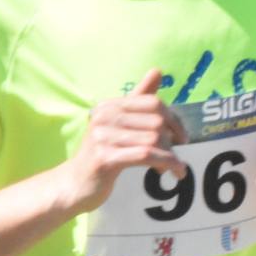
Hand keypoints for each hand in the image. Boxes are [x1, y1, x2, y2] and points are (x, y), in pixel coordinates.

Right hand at [61, 68, 188, 213]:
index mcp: (109, 106)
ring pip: (153, 139)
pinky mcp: (104, 158)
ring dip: (171, 156)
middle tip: (174, 155)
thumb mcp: (118, 124)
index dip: (173, 119)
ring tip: (175, 168)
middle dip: (171, 140)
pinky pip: (146, 155)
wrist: (75, 184)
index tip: (181, 137)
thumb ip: (138, 98)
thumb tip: (157, 70)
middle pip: (156, 121)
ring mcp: (102, 137)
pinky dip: (167, 163)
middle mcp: (104, 117)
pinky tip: (175, 173)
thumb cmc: (102, 154)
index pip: (153, 103)